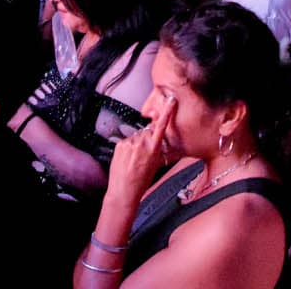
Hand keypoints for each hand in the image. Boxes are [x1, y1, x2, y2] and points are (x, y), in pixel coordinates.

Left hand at [106, 92, 174, 206]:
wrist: (124, 190)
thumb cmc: (141, 181)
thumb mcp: (155, 165)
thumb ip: (157, 150)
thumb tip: (159, 143)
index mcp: (153, 147)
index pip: (161, 125)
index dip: (167, 111)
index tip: (170, 100)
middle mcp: (141, 142)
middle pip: (148, 131)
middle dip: (148, 138)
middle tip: (145, 153)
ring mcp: (129, 142)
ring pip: (137, 137)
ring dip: (138, 143)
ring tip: (135, 159)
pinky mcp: (120, 144)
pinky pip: (128, 141)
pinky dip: (129, 147)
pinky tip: (128, 158)